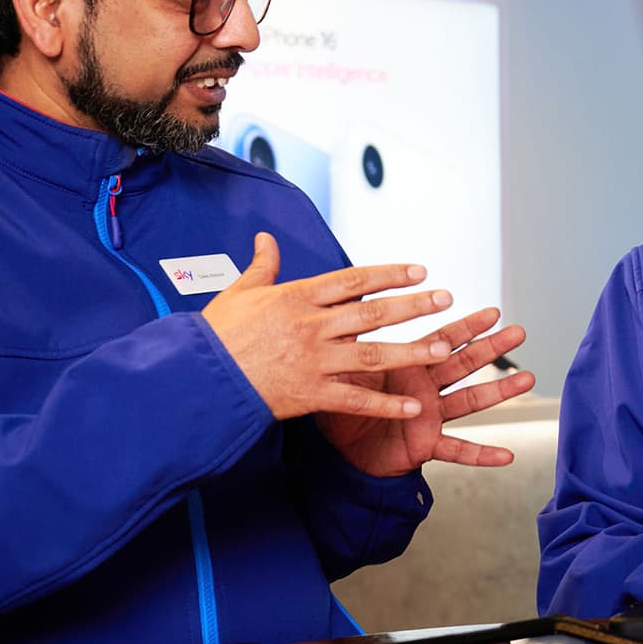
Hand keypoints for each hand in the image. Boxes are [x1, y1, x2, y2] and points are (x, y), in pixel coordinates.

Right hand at [200, 233, 464, 420]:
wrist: (196, 380)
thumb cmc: (216, 336)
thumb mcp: (240, 292)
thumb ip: (262, 266)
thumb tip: (266, 238)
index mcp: (298, 298)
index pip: (354, 280)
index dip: (390, 274)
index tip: (419, 270)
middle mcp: (312, 328)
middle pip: (373, 313)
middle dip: (413, 306)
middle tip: (446, 298)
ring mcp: (314, 362)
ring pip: (372, 355)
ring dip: (411, 352)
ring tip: (442, 348)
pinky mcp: (310, 395)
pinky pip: (355, 400)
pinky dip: (385, 405)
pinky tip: (413, 406)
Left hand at [315, 307, 537, 476]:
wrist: (338, 447)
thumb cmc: (342, 404)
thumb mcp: (345, 370)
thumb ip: (353, 342)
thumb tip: (346, 305)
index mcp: (409, 365)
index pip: (443, 340)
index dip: (468, 327)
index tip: (492, 312)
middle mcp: (427, 388)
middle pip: (465, 364)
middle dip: (492, 348)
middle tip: (518, 332)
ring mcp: (431, 417)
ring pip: (470, 401)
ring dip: (499, 391)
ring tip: (527, 379)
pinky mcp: (426, 445)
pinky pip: (457, 451)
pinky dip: (481, 454)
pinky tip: (507, 456)